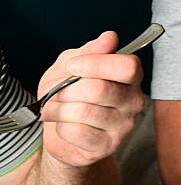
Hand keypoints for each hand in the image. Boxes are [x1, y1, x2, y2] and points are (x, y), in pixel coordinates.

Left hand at [38, 30, 143, 167]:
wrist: (60, 134)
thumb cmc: (68, 96)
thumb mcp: (69, 67)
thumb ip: (88, 52)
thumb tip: (110, 38)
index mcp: (128, 77)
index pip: (126, 66)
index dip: (94, 64)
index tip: (71, 66)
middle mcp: (133, 101)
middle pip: (99, 89)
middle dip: (66, 89)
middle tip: (55, 93)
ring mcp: (122, 126)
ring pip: (84, 111)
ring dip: (57, 108)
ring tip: (51, 108)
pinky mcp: (106, 146)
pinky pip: (76, 132)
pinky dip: (59, 126)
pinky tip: (60, 124)